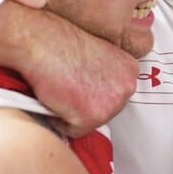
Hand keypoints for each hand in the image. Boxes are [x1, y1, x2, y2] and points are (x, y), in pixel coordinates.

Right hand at [0, 0, 140, 137]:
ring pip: (90, 122)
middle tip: (69, 86)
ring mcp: (112, 103)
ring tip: (62, 89)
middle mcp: (127, 86)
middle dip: (85, 105)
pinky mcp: (92, 117)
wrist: (42, 42)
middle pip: (105, 112)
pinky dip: (59, 119)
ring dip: (72, 112)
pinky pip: (72, 130)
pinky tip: (55, 97)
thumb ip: (105, 76)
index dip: (94, 92)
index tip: (83, 84)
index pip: (115, 95)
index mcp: (130, 69)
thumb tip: (100, 93)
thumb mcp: (97, 56)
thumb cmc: (60, 44)